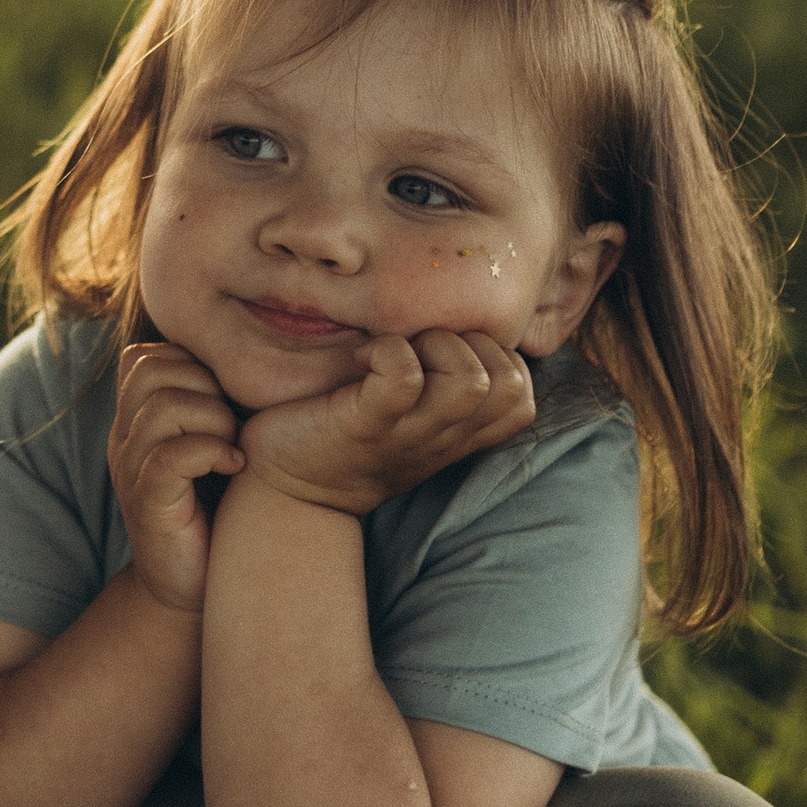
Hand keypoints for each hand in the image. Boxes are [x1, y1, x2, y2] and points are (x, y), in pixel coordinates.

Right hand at [110, 340, 246, 614]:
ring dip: (214, 418)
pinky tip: (235, 467)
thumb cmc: (217, 516)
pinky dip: (213, 451)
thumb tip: (263, 363)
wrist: (194, 593)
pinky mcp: (148, 503)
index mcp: (136, 421)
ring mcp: (131, 470)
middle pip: (150, 369)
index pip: (144, 357)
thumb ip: (216, 407)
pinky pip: (172, 454)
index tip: (225, 400)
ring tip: (234, 447)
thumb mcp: (214, 449)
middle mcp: (125, 439)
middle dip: (205, 384)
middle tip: (233, 424)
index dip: (191, 363)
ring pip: (163, 406)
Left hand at [237, 331, 534, 517]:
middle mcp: (442, 438)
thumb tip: (455, 314)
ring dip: (436, 345)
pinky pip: (403, 377)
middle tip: (420, 347)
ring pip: (471, 380)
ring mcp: (407, 435)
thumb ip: (440, 385)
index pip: (521, 395)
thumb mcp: (408, 418)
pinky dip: (386, 350)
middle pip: (509, 384)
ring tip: (396, 349)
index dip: (495, 358)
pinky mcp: (365, 426)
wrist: (285, 491)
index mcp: (458, 434)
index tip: (444, 353)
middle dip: (471, 344)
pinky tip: (360, 356)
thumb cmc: (344, 436)